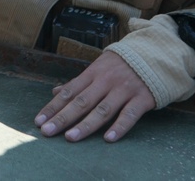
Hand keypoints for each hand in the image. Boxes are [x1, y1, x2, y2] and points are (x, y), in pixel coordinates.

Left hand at [34, 50, 154, 142]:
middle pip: (82, 102)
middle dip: (63, 117)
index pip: (69, 92)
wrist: (155, 54)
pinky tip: (108, 139)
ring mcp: (124, 90)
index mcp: (93, 73)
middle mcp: (106, 81)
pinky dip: (119, 127)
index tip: (39, 121)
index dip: (53, 107)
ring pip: (102, 109)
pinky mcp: (142, 98)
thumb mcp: (98, 68)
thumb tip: (55, 92)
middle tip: (47, 131)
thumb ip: (78, 83)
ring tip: (71, 137)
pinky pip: (129, 114)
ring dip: (86, 124)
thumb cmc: (121, 65)